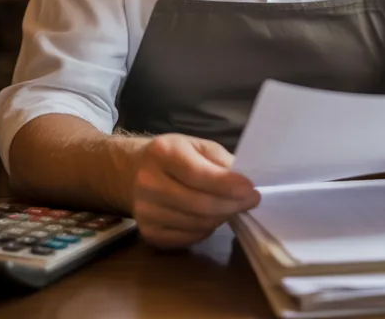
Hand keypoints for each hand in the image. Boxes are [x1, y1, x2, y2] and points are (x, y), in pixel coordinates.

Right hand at [128, 133, 259, 248]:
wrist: (133, 172)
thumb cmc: (174, 156)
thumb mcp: (196, 145)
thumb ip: (221, 161)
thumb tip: (246, 183)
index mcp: (162, 153)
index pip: (199, 175)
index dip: (228, 185)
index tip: (252, 189)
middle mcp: (148, 183)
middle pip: (200, 204)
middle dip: (232, 205)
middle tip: (251, 201)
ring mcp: (146, 211)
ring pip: (197, 224)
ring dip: (221, 218)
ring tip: (232, 207)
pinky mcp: (148, 233)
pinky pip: (188, 238)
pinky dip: (206, 230)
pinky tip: (211, 218)